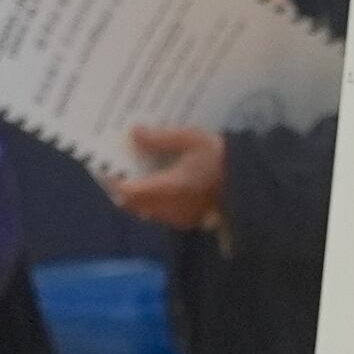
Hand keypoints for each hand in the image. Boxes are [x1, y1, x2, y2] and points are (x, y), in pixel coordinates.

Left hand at [113, 124, 227, 228]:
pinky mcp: (186, 220)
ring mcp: (177, 217)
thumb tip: (134, 133)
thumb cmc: (222, 159)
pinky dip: (150, 198)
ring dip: (135, 192)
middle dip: (120, 185)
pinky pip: (158, 212)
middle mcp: (168, 208)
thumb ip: (161, 138)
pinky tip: (154, 180)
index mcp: (168, 188)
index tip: (103, 162)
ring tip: (133, 169)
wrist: (250, 184)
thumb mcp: (193, 139)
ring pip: (144, 209)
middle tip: (115, 163)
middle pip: (131, 202)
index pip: (127, 191)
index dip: (111, 179)